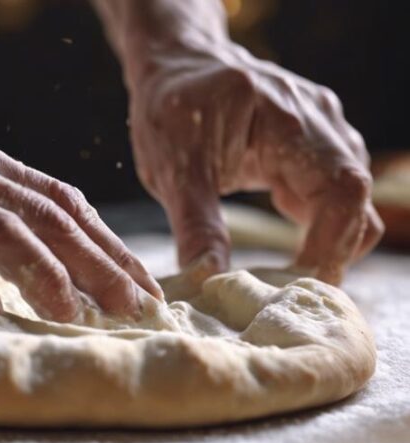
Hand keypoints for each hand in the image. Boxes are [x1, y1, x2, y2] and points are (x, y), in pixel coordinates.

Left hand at [127, 42, 381, 282]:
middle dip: (332, 248)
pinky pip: (336, 186)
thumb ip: (195, 225)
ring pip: (351, 193)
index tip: (300, 284)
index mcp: (283, 120)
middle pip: (355, 194)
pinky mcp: (319, 138)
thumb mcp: (172, 171)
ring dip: (328, 236)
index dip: (329, 243)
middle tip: (293, 291)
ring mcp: (324, 126)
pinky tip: (289, 249)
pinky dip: (319, 221)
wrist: (177, 68)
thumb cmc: (170, 112)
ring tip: (288, 277)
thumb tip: (208, 280)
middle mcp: (318, 118)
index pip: (338, 189)